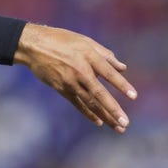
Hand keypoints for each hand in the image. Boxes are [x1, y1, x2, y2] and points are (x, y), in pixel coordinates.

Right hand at [13, 23, 136, 132]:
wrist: (33, 46)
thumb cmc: (61, 39)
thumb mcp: (85, 41)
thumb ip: (105, 54)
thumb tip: (123, 67)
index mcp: (88, 56)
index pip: (108, 73)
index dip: (121, 84)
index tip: (134, 96)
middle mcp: (80, 71)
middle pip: (99, 93)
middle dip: (113, 109)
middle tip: (125, 123)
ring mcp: (70, 82)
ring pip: (89, 103)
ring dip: (105, 116)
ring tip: (118, 128)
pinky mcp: (61, 89)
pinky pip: (77, 104)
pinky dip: (88, 113)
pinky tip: (99, 122)